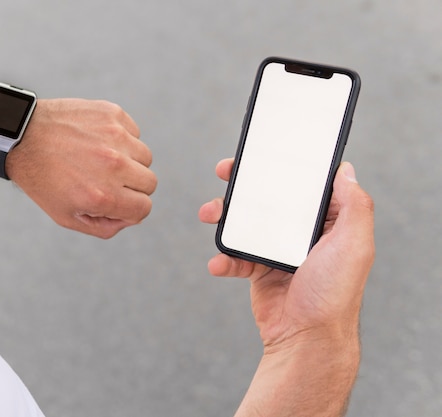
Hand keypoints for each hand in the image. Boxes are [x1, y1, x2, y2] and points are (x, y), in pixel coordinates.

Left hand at [6, 99, 156, 238]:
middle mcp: (113, 166)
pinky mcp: (112, 114)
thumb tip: (130, 218)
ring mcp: (114, 137)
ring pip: (145, 156)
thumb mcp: (66, 217)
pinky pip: (134, 133)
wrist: (21, 136)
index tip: (116, 202)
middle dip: (133, 186)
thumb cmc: (44, 180)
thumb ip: (104, 227)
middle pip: (150, 183)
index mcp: (103, 196)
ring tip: (100, 158)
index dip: (131, 209)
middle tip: (108, 180)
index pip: (144, 208)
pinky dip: (121, 138)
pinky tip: (96, 140)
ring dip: (129, 160)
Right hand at [199, 158, 374, 349]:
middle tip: (225, 172)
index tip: (262, 154)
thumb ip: (355, 205)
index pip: (304, 186)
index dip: (283, 167)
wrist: (306, 339)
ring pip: (246, 224)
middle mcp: (302, 234)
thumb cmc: (334, 294)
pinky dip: (224, 259)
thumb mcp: (354, 244)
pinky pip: (236, 258)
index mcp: (328, 223)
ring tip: (209, 214)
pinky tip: (218, 263)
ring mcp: (278, 252)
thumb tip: (346, 171)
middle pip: (269, 199)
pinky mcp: (259, 271)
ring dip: (223, 217)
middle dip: (244, 185)